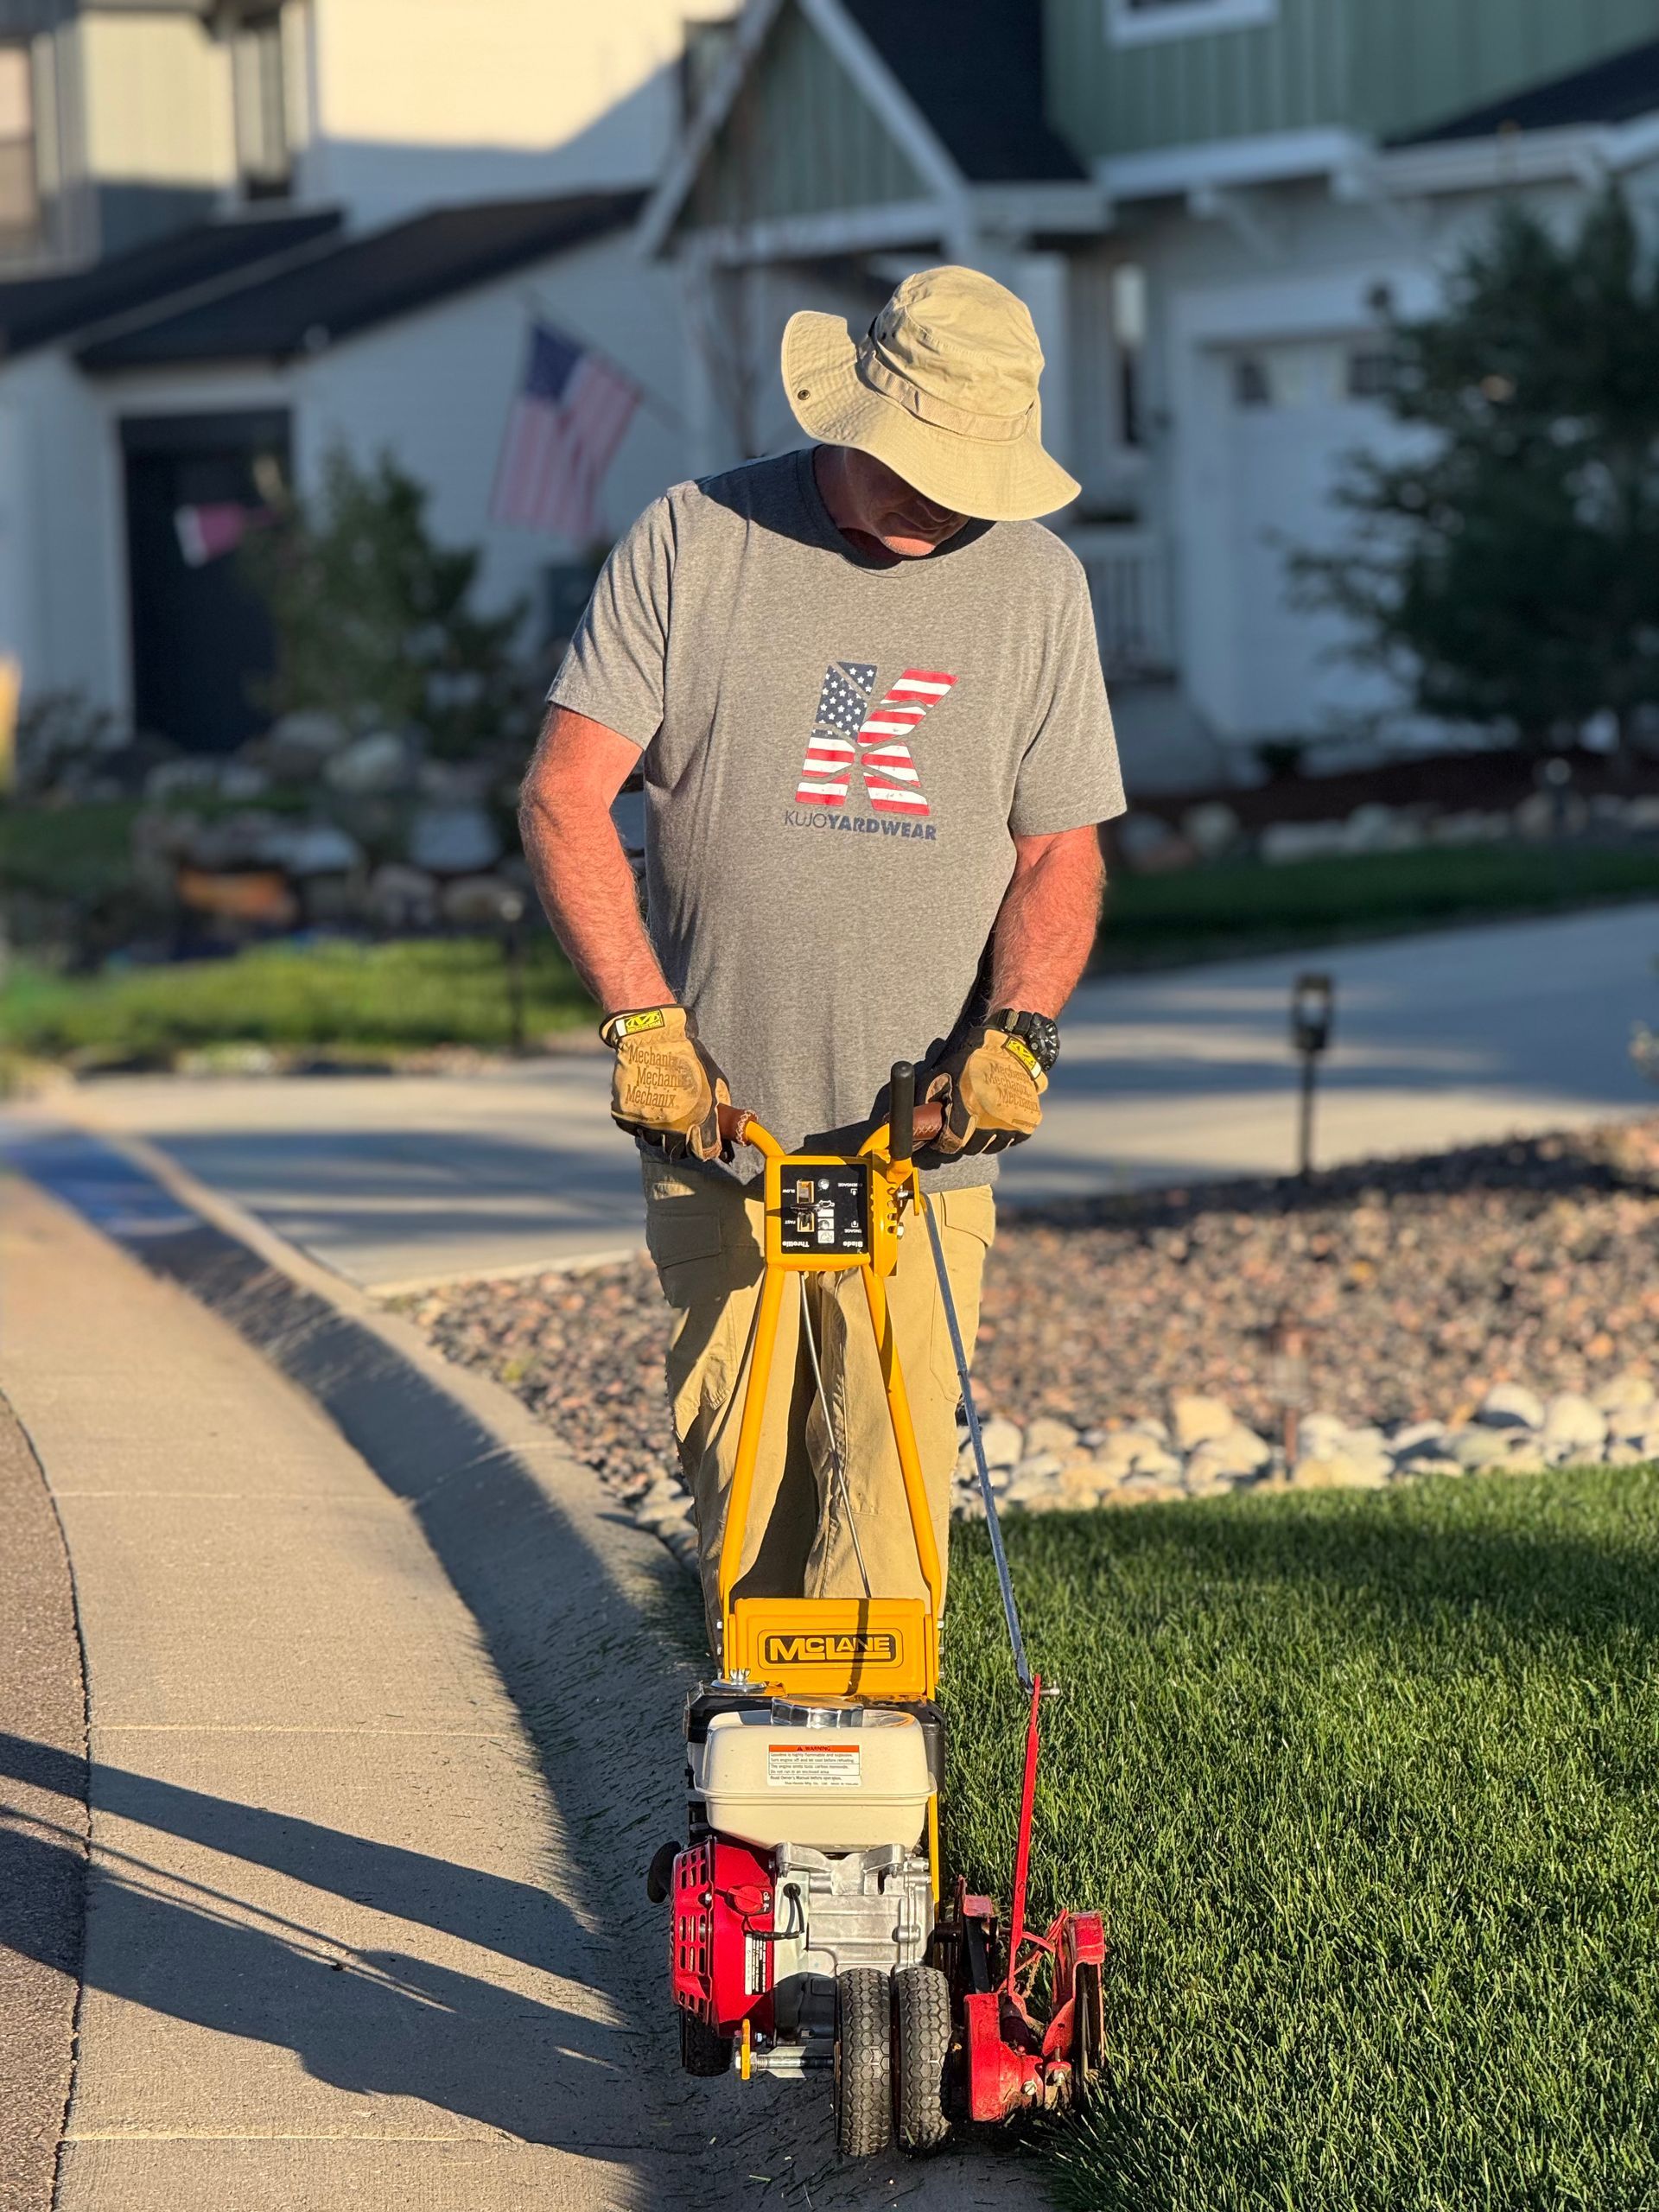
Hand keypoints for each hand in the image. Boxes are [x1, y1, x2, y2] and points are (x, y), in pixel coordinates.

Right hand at [600, 1005, 727, 1161]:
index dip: (707, 1148)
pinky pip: (632, 1127)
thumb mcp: (712, 1075)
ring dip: (659, 1133)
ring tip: (663, 1113)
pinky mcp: (623, 1112)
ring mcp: (644, 1120)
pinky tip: (646, 1106)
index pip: (704, 1151)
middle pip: (676, 1151)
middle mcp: (669, 1126)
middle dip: (682, 1142)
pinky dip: (639, 1121)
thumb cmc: (685, 1052)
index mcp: (695, 1118)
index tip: (707, 1143)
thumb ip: (720, 1102)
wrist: (649, 1033)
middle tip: (683, 1127)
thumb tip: (728, 1122)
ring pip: (653, 1140)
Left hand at [924, 1024, 1046, 1155]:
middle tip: (959, 1128)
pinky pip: (1013, 1140)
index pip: (952, 1143)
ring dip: (982, 1140)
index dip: (943, 1142)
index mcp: (968, 1107)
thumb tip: (904, 1115)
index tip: (940, 1138)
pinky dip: (1003, 1136)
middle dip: (962, 1141)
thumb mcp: (943, 1071)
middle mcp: (991, 1119)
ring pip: (992, 1146)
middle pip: (971, 1148)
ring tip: (977, 1125)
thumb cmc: (974, 1058)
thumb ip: (925, 1094)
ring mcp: (1012, 1121)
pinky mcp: (1029, 1119)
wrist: (1012, 1045)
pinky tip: (996, 1123)